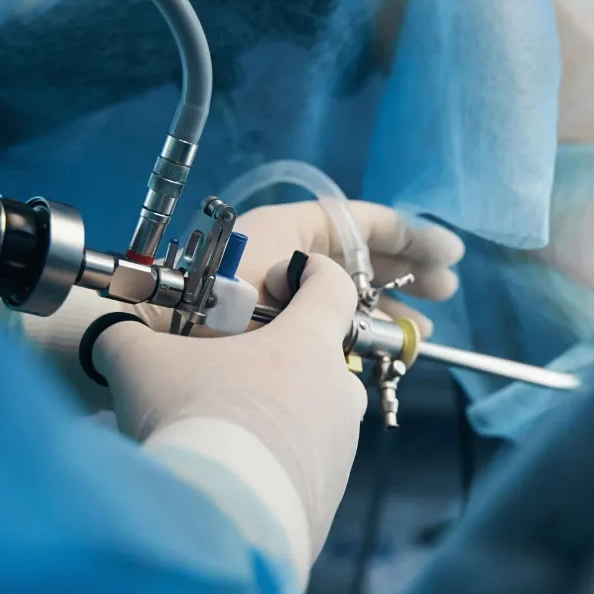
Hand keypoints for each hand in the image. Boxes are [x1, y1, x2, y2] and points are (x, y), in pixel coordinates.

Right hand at [90, 254, 365, 561]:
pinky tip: (232, 472)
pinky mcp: (329, 495)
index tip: (284, 276)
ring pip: (314, 415)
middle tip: (229, 368)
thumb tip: (112, 335)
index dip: (310, 272)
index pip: (333, 286)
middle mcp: (338, 391)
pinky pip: (304, 466)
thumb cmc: (192, 424)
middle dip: (278, 356)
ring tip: (222, 429)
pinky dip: (274, 464)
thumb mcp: (140, 364)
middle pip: (320, 356)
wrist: (217, 521)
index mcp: (309, 343)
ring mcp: (340, 447)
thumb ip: (126, 337)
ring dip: (276, 414)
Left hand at [225, 200, 463, 334]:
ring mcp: (264, 299)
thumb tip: (362, 307)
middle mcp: (272, 259)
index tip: (448, 254)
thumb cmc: (216, 331)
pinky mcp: (257, 336)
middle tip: (444, 291)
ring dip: (383, 311)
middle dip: (402, 272)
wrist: (145, 371)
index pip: (352, 221)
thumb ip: (332, 297)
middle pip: (351, 256)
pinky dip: (353, 337)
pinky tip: (383, 356)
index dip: (406, 234)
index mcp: (275, 234)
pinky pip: (317, 326)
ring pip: (338, 296)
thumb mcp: (287, 306)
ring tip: (422, 333)